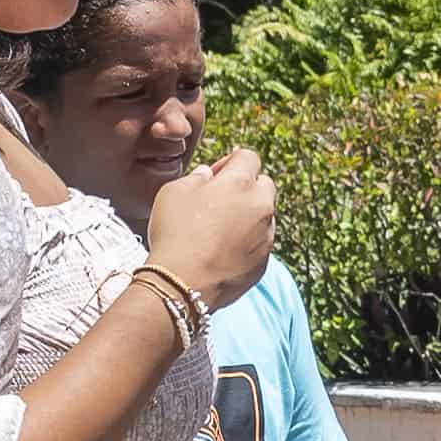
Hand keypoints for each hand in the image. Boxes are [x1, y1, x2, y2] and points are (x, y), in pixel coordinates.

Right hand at [142, 149, 278, 306]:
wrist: (182, 283)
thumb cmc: (175, 233)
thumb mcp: (174, 191)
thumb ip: (196, 177)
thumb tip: (208, 176)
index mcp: (240, 182)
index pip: (248, 157)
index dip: (230, 162)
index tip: (214, 176)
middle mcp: (261, 206)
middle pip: (264, 184)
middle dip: (246, 187)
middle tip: (219, 201)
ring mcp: (266, 236)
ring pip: (264, 216)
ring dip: (248, 216)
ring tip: (219, 231)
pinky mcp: (264, 262)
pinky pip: (260, 244)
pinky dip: (247, 243)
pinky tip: (222, 252)